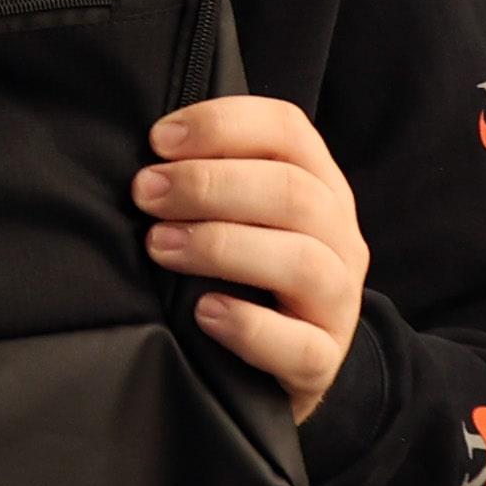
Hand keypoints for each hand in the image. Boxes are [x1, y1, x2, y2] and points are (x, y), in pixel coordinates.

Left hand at [133, 97, 371, 424]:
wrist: (287, 357)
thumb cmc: (248, 270)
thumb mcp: (243, 214)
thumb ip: (214, 177)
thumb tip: (150, 156)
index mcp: (320, 185)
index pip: (287, 130)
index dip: (222, 125)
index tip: (158, 140)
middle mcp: (340, 236)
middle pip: (292, 192)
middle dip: (208, 184)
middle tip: (145, 193)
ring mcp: (338, 301)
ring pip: (303, 262)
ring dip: (222, 246)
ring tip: (160, 245)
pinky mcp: (324, 361)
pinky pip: (301, 346)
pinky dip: (249, 327)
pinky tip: (203, 312)